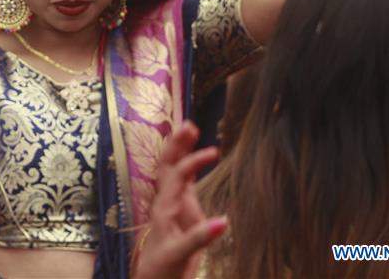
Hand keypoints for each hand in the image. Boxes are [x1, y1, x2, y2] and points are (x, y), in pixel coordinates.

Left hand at [134, 121, 226, 278]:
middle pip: (166, 165)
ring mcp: (171, 204)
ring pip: (171, 170)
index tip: (214, 153)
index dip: (193, 161)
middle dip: (176, 144)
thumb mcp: (181, 256)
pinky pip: (181, 181)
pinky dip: (188, 166)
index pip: (176, 176)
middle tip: (190, 124)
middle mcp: (165, 201)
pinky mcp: (179, 210)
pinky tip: (197, 155)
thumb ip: (200, 238)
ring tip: (191, 128)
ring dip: (179, 150)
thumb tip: (225, 221)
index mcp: (164, 208)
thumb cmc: (163, 270)